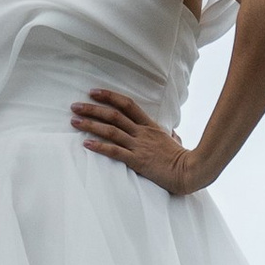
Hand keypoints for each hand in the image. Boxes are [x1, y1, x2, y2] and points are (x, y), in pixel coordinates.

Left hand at [72, 86, 198, 192]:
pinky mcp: (138, 161)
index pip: (127, 104)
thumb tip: (173, 135)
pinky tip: (86, 143)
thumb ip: (171, 136)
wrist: (191, 172)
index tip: (94, 92)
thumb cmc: (184, 159)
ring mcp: (139, 146)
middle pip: (114, 115)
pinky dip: (99, 146)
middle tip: (75, 106)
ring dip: (91, 125)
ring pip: (111, 130)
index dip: (109, 96)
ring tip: (74, 121)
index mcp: (150, 126)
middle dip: (92, 109)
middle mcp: (142, 133)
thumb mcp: (176, 142)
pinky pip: (115, 151)